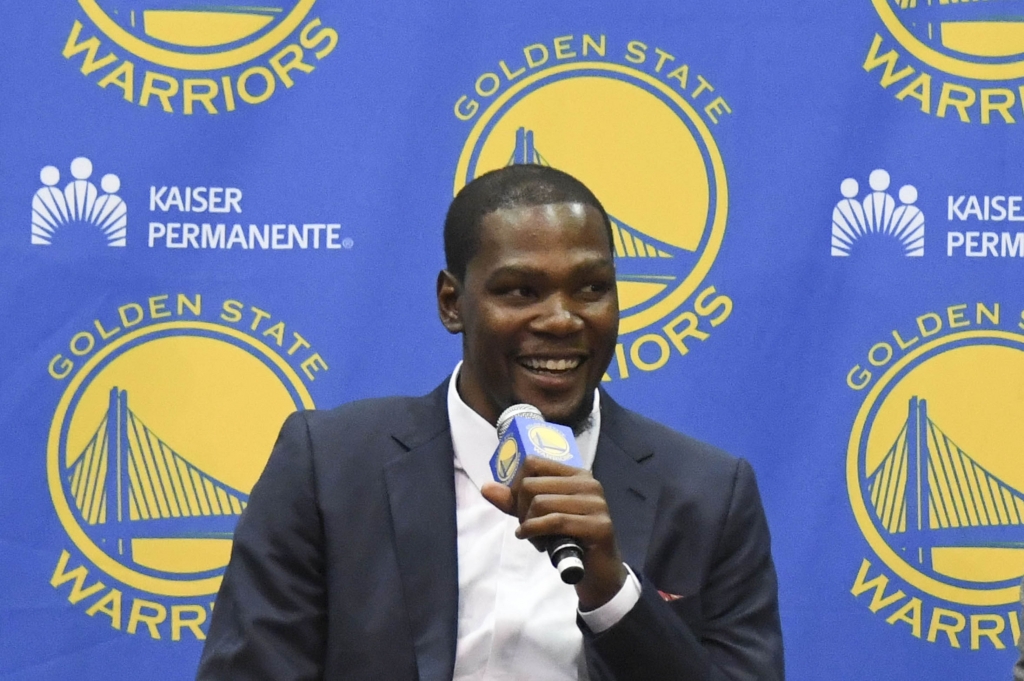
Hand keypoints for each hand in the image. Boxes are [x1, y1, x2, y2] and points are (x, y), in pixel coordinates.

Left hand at [481, 456, 627, 609]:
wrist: (599, 571)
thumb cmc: (568, 539)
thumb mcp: (539, 516)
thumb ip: (514, 501)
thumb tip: (486, 488)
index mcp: (576, 474)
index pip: (532, 463)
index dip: (517, 486)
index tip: (520, 507)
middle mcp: (588, 483)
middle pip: (532, 484)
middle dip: (521, 510)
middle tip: (528, 527)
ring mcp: (596, 503)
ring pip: (541, 503)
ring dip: (529, 525)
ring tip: (536, 538)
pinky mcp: (599, 525)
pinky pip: (555, 521)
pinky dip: (536, 532)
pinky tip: (535, 542)